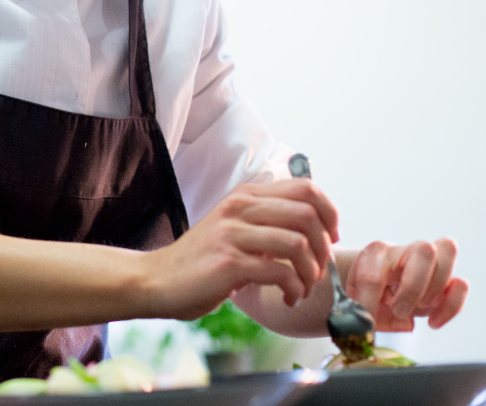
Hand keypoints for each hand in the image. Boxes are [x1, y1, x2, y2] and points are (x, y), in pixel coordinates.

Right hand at [143, 178, 337, 319]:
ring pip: (299, 244)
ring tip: (300, 288)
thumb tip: (315, 232)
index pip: (306, 188)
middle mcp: (240, 208)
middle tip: (317, 272)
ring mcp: (233, 234)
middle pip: (308, 214)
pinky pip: (280, 272)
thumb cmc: (200, 262)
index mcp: (245, 196)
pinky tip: (287, 298)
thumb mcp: (233, 229)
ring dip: (310, 273)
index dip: (329, 213)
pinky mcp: (229, 262)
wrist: (155, 280)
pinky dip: (293, 289)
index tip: (330, 239)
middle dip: (324, 249)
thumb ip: (266, 223)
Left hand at [345, 238, 467, 330]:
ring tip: (417, 309)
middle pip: (425, 250)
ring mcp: (429, 261)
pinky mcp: (445, 278)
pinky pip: (461, 285)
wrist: (375, 288)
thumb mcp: (356, 302)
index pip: (374, 275)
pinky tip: (432, 322)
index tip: (367, 321)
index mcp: (374, 254)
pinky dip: (450, 307)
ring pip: (448, 252)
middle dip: (413, 289)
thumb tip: (384, 327)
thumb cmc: (365, 294)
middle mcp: (404, 250)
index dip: (370, 303)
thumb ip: (362, 313)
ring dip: (434, 291)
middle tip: (399, 310)